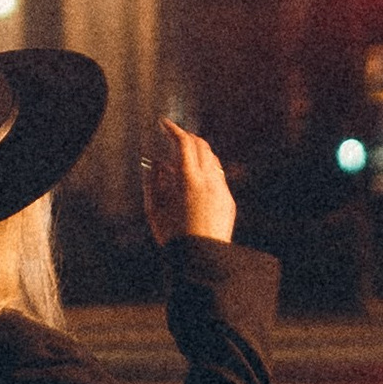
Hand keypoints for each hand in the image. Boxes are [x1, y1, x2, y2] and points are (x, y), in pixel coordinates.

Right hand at [143, 116, 236, 245]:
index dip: (173, 129)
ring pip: (213, 160)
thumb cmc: (173, 236)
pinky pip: (218, 176)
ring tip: (182, 157)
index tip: (164, 123)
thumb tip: (156, 162)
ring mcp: (222, 191)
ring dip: (198, 152)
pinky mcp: (229, 201)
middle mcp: (209, 181)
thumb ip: (153, 180)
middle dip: (187, 137)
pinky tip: (194, 178)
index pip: (184, 144)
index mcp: (189, 181)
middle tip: (173, 136)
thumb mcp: (154, 208)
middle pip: (202, 146)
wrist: (201, 261)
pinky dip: (206, 169)